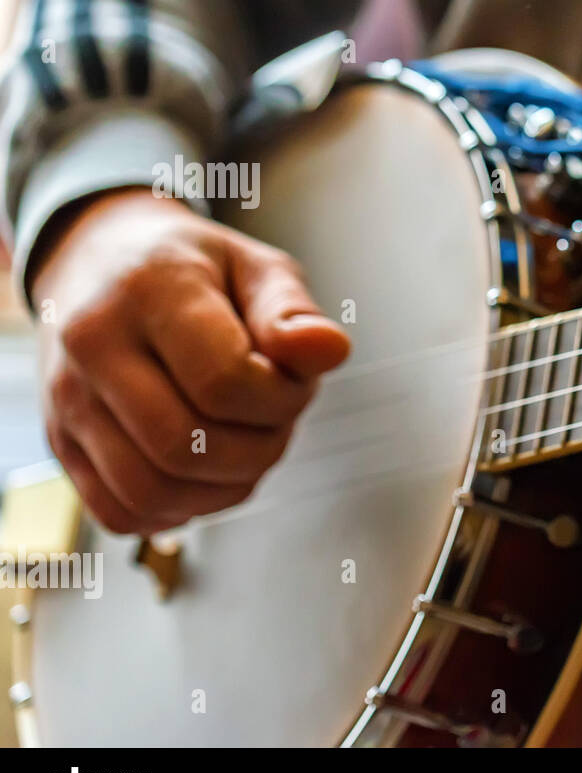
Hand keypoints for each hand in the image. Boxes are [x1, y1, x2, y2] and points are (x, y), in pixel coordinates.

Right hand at [31, 187, 350, 534]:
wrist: (97, 261)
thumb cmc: (191, 267)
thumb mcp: (255, 266)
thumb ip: (293, 312)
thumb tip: (330, 350)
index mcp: (146, 290)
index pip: (224, 383)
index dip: (281, 399)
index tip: (294, 381)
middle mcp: (91, 347)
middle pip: (186, 447)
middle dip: (259, 449)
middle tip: (276, 418)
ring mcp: (67, 401)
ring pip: (152, 491)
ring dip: (224, 487)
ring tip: (246, 443)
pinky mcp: (61, 444)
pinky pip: (122, 512)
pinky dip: (179, 510)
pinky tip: (206, 472)